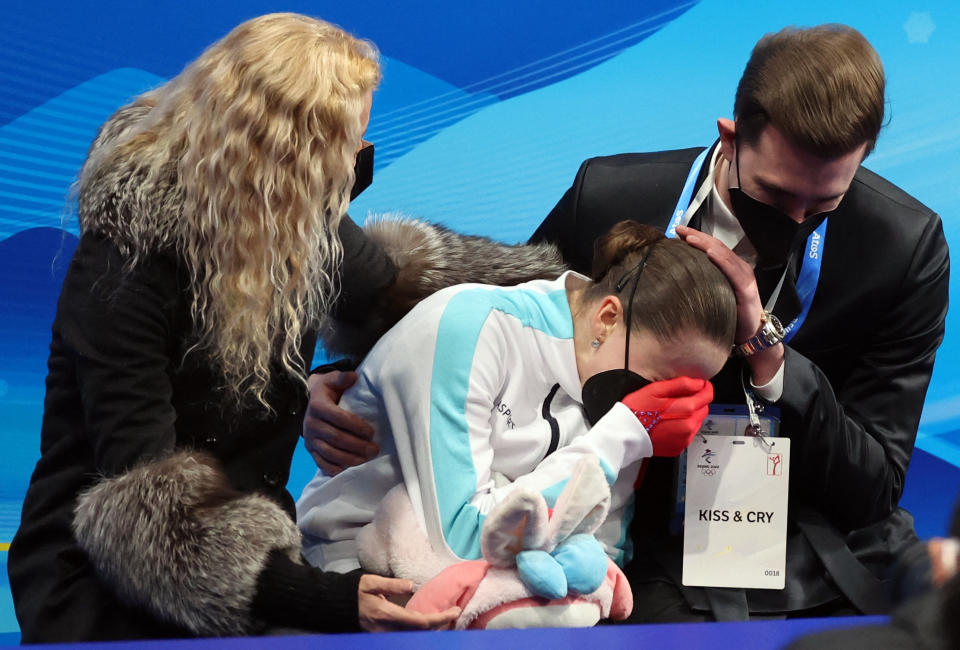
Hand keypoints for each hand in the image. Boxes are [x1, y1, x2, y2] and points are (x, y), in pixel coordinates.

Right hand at [303, 371, 376, 475]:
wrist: (311, 401)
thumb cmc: (328, 391)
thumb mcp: (332, 380)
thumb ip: (342, 378)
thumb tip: (353, 376)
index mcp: (318, 406)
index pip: (338, 418)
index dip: (355, 426)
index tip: (371, 432)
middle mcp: (310, 424)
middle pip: (335, 438)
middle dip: (356, 445)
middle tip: (374, 450)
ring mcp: (309, 439)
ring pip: (329, 452)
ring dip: (349, 459)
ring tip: (366, 460)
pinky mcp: (310, 450)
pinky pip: (321, 462)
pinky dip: (335, 468)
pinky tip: (349, 471)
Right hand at [357, 575, 460, 631]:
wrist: (338, 606)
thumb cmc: (355, 591)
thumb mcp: (370, 582)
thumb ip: (391, 584)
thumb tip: (411, 585)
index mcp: (388, 614)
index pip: (420, 621)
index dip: (440, 618)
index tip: (455, 611)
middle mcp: (389, 629)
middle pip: (421, 632)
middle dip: (439, 624)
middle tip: (454, 613)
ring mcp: (386, 634)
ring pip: (414, 635)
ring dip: (431, 628)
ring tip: (445, 617)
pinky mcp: (384, 635)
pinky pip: (407, 635)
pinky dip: (420, 629)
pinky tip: (428, 622)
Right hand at [622, 377, 712, 455]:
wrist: (624, 435)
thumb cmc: (636, 411)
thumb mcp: (655, 389)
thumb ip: (680, 384)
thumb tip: (698, 383)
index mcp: (685, 410)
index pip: (707, 396)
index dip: (705, 387)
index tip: (700, 384)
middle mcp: (689, 427)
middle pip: (703, 409)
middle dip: (696, 401)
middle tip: (680, 397)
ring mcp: (684, 440)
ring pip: (697, 422)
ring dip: (690, 415)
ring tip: (671, 411)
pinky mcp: (679, 448)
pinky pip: (688, 434)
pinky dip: (682, 427)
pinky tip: (668, 423)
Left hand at [675, 225, 763, 344]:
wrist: (752, 332)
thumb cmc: (732, 314)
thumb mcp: (715, 293)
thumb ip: (704, 281)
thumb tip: (679, 274)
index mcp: (729, 267)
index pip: (711, 247)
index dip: (695, 237)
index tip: (677, 231)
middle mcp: (738, 268)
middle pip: (715, 246)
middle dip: (696, 235)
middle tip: (679, 228)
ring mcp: (744, 276)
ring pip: (723, 254)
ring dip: (705, 244)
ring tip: (689, 237)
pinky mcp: (747, 289)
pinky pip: (733, 271)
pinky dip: (721, 260)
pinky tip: (710, 254)